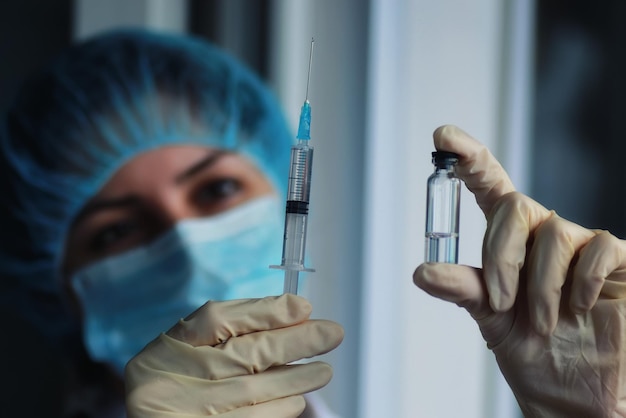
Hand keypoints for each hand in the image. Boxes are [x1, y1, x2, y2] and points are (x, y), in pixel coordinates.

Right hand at [125, 295, 343, 416]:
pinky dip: (278, 409)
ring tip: (323, 371)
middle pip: (241, 354)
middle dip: (293, 342)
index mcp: (168, 350)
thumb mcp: (188, 351)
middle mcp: (171, 380)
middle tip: (332, 334)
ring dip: (294, 380)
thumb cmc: (176, 384)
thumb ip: (232, 328)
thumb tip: (294, 311)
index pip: (216, 320)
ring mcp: (185, 413)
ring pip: (251, 391)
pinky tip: (296, 401)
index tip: (303, 307)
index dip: (264, 312)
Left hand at [414, 125, 625, 416]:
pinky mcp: (618, 261)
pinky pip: (599, 248)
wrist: (572, 390)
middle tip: (502, 304)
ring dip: (540, 284)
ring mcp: (580, 244)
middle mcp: (541, 232)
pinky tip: (580, 306)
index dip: (469, 156)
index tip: (443, 136)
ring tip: (541, 321)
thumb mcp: (489, 317)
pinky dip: (583, 280)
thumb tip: (421, 271)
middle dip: (502, 257)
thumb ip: (462, 288)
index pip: (488, 184)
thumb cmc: (530, 348)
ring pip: (554, 231)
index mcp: (507, 238)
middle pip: (516, 207)